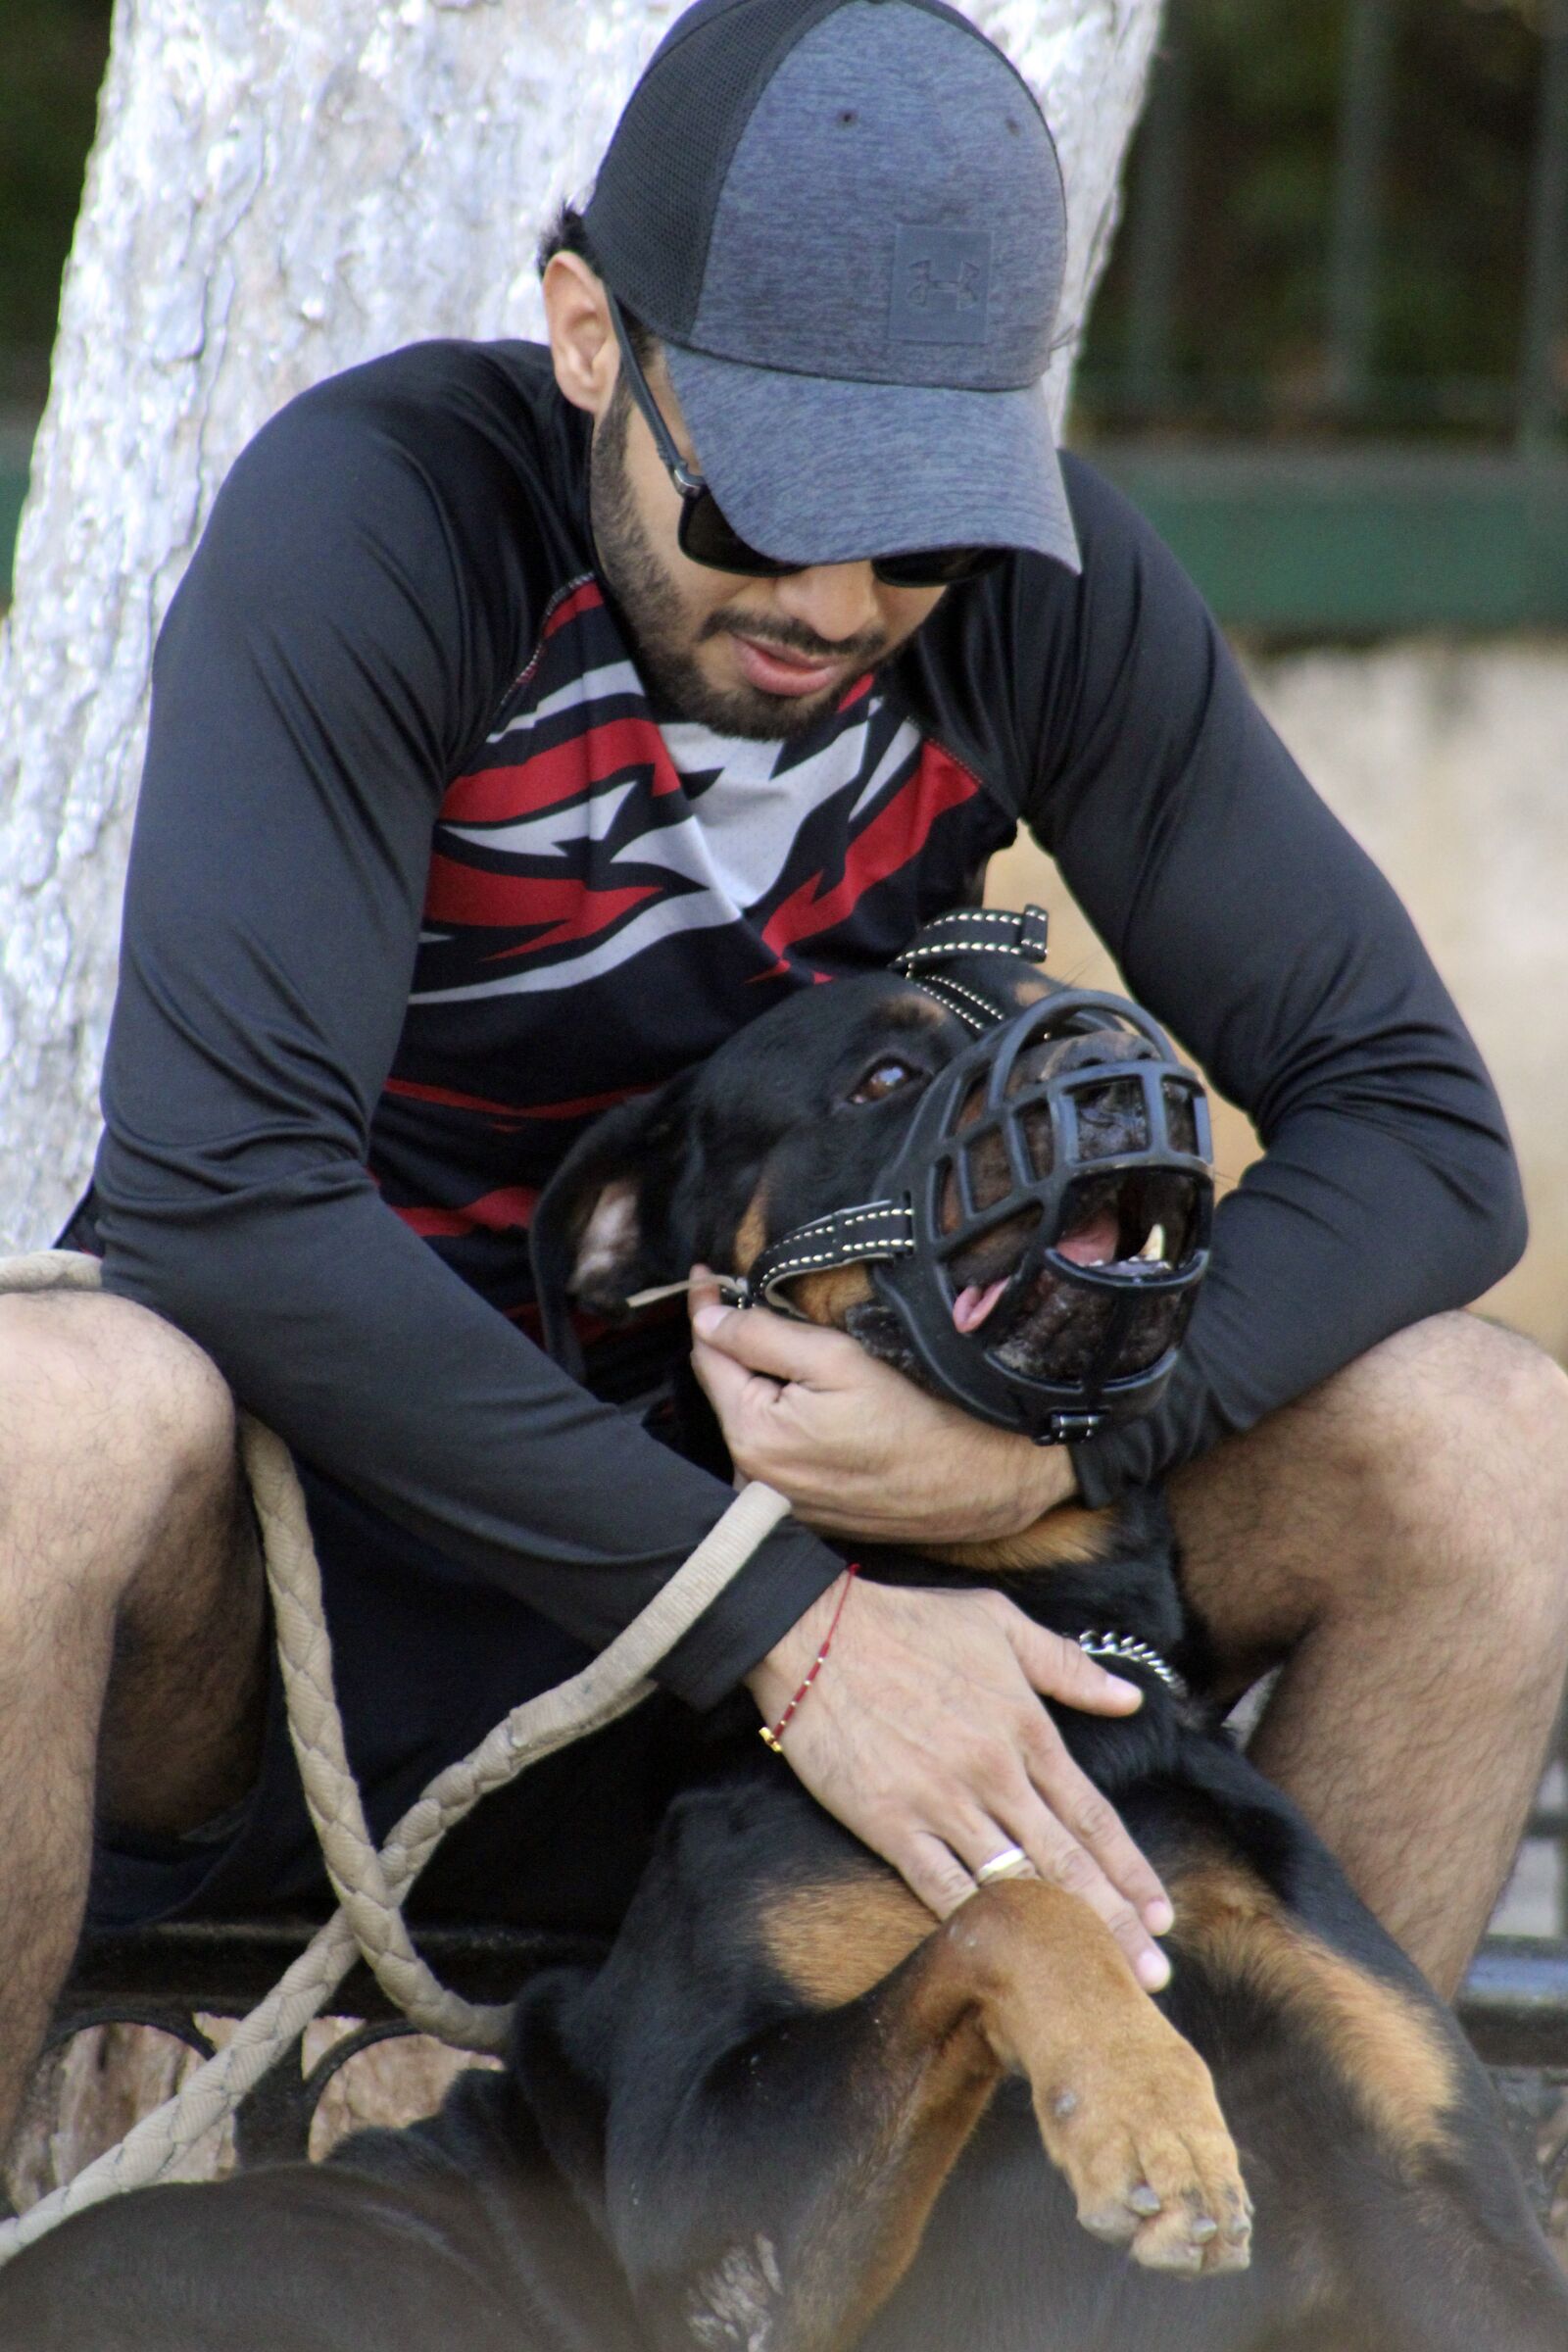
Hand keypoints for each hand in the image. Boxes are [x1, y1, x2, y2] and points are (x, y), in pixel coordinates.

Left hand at [689, 1274, 1074, 1541]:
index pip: (707, 1356)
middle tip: (751, 1299)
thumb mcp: (836, 1358)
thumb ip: (761, 1336)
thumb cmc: (916, 1416)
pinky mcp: (803, 1512)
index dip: (706, 1309)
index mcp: (752, 1436)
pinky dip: (781, 1420)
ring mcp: (777, 1500)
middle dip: (736, 1345)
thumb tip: (706, 1320)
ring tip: (790, 1351)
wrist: (976, 1482)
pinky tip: (811, 1401)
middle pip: (726, 1390)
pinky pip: (774, 1452)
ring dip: (760, 1384)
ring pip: (750, 1421)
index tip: (704, 1274)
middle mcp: (752, 1478)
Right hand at [747, 1575, 1173, 1988]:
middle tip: (1154, 1976)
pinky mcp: (893, 1825)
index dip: (1131, 1870)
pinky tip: (1005, 1962)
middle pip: (1068, 1862)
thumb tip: (1129, 1699)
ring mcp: (944, 1804)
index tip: (1164, 1915)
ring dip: (1060, 1936)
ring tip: (1096, 1984)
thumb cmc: (908, 1621)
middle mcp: (996, 1775)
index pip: (1093, 1815)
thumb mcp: (999, 1623)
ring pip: (1016, 1883)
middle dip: (1116, 1922)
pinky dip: (976, 1925)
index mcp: (1026, 1730)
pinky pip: (943, 1888)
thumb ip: (1066, 1665)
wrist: (816, 1634)